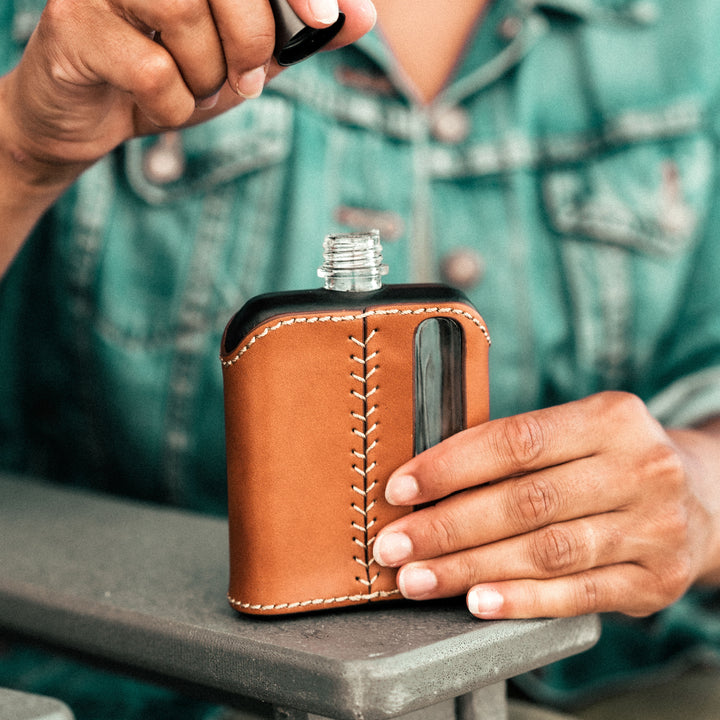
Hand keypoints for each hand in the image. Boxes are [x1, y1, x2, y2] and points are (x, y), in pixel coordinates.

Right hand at [2, 0, 375, 166]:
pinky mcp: (73, 24)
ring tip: (194, 87)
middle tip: (246, 78)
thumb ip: (297, 36)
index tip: (325, 15)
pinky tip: (158, 105)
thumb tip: (362, 15)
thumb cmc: (169, 74)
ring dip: (207, 76)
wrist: (92, 115)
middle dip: (251, 41)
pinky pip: (153, 72)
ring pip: (183, 17)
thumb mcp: (243, 57)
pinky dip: (174, 106)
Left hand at [373, 392, 719, 618]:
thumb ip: (515, 450)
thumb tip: (426, 477)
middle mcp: (639, 469)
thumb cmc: (610, 460)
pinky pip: (577, 594)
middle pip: (526, 501)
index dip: (451, 466)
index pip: (516, 440)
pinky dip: (522, 600)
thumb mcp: (577, 433)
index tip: (401, 489)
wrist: (701, 499)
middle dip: (448, 526)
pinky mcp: (654, 581)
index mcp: (610, 418)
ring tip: (419, 578)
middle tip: (395, 544)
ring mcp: (652, 528)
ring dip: (471, 568)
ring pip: (546, 551)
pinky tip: (478, 602)